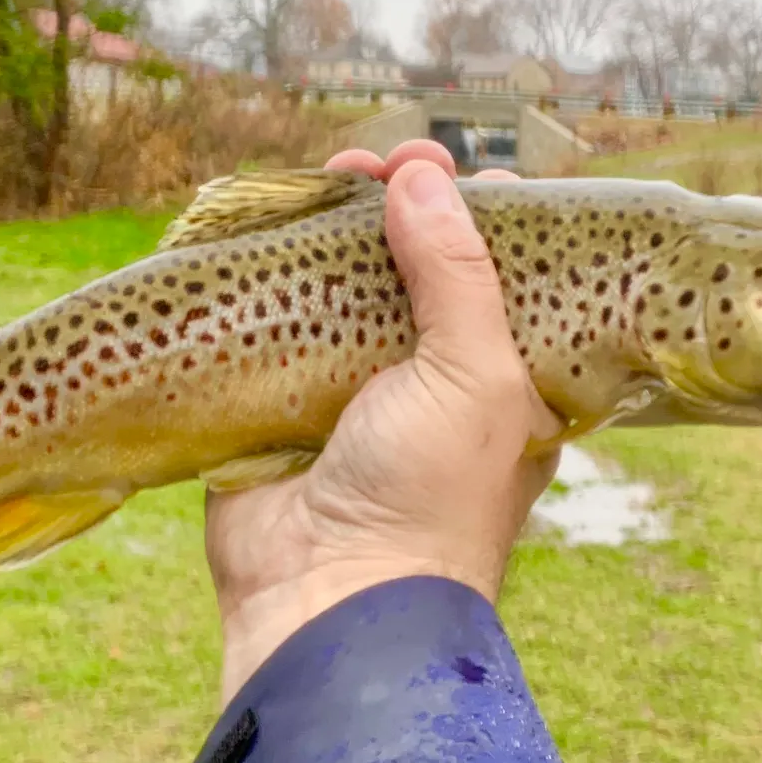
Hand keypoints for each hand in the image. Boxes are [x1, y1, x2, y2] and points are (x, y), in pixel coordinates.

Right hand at [204, 141, 562, 704]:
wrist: (329, 599)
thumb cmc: (432, 495)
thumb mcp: (475, 376)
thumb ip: (457, 273)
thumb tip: (424, 178)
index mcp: (497, 382)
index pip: (498, 278)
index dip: (481, 218)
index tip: (460, 174)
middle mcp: (425, 380)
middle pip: (412, 268)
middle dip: (399, 206)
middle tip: (384, 163)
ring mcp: (346, 388)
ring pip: (338, 283)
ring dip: (332, 224)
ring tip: (330, 169)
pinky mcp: (276, 399)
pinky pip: (270, 319)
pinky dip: (265, 269)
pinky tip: (264, 219)